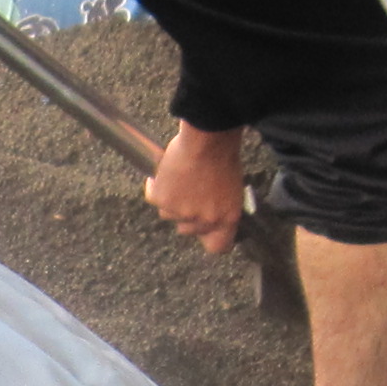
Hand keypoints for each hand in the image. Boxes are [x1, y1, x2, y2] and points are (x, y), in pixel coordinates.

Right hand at [143, 121, 247, 255]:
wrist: (207, 138)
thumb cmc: (223, 154)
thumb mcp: (233, 187)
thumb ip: (222, 207)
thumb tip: (210, 214)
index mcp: (227, 219)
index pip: (217, 247)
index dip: (209, 238)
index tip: (206, 231)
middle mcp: (204, 221)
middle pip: (188, 230)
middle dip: (187, 215)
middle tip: (190, 193)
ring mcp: (182, 213)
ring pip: (169, 214)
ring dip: (172, 199)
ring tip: (179, 177)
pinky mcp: (162, 200)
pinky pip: (153, 197)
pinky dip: (155, 185)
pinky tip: (164, 172)